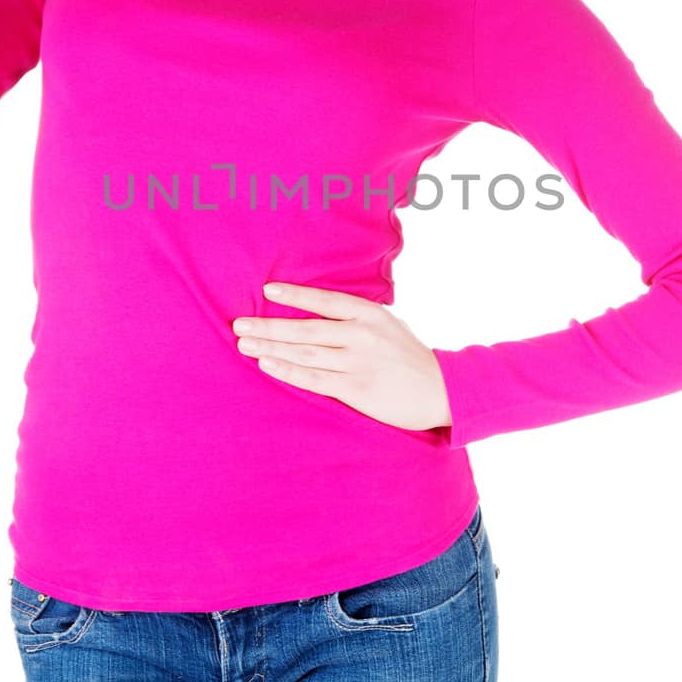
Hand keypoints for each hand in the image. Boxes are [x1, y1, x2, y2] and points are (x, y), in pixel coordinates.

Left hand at [232, 281, 451, 433]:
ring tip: (244, 343)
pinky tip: (267, 364)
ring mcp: (358, 362)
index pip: (324, 300)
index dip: (294, 295)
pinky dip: (287, 370)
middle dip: (269, 326)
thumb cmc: (410, 357)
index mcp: (370, 314)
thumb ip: (358, 319)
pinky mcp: (356, 389)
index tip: (267, 290)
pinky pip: (314, 378)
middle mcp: (362, 335)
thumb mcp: (389, 325)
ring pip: (305, 353)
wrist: (441, 390)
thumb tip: (321, 311)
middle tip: (239, 324)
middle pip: (305, 328)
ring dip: (270, 348)